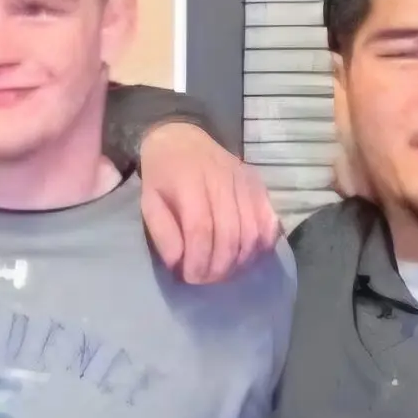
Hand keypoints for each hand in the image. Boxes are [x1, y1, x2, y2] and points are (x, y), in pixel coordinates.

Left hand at [134, 121, 278, 283]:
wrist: (183, 137)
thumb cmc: (163, 175)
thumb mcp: (148, 200)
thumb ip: (162, 231)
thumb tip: (178, 262)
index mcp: (190, 182)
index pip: (201, 229)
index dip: (198, 260)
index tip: (190, 277)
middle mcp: (222, 180)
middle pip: (230, 234)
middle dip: (218, 266)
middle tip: (206, 280)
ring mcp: (245, 181)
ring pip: (252, 231)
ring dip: (239, 261)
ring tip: (223, 272)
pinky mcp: (259, 185)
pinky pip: (269, 221)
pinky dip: (262, 245)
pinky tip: (247, 258)